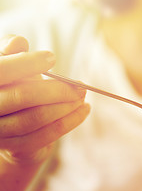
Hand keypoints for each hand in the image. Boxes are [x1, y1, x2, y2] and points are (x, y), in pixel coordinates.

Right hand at [0, 35, 89, 163]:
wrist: (9, 124)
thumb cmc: (12, 85)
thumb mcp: (10, 65)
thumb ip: (11, 52)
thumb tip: (18, 42)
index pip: (2, 70)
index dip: (27, 63)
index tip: (52, 58)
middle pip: (22, 96)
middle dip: (57, 89)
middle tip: (80, 85)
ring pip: (36, 118)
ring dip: (66, 106)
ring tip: (82, 96)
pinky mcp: (14, 147)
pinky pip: (45, 136)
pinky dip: (69, 122)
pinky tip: (84, 110)